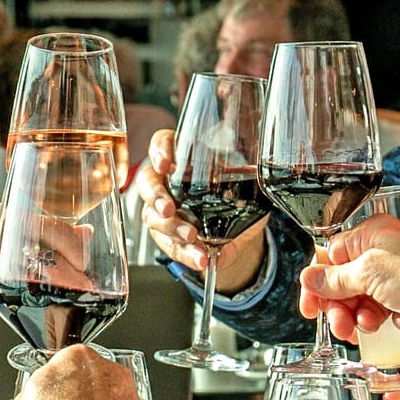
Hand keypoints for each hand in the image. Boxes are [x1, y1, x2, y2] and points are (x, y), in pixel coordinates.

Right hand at [134, 130, 268, 292]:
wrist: (242, 234)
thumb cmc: (238, 198)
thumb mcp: (245, 182)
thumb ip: (244, 174)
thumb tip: (252, 171)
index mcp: (185, 160)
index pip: (162, 143)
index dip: (159, 150)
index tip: (164, 164)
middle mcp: (168, 183)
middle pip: (147, 182)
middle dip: (156, 196)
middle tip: (169, 208)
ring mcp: (163, 212)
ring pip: (153, 218)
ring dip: (172, 228)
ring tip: (192, 237)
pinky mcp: (168, 239)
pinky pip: (169, 246)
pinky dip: (186, 253)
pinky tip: (199, 257)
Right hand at [297, 217, 399, 385]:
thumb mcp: (375, 271)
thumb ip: (338, 277)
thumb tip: (309, 278)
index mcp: (378, 242)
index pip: (334, 259)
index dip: (318, 283)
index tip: (310, 309)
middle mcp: (393, 270)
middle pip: (348, 292)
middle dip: (341, 311)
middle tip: (345, 326)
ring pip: (370, 322)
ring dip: (365, 332)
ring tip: (375, 332)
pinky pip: (397, 354)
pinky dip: (389, 368)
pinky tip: (386, 380)